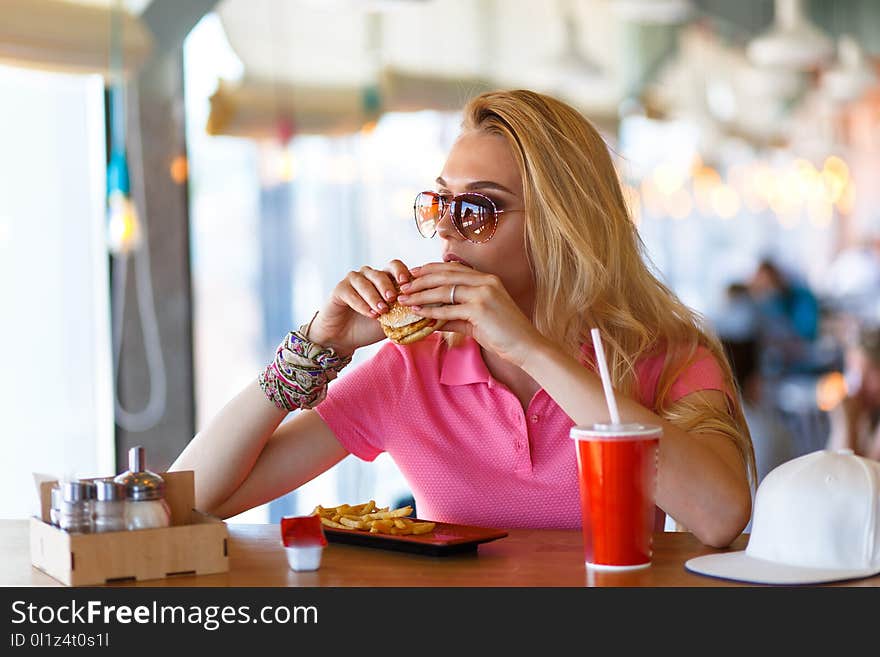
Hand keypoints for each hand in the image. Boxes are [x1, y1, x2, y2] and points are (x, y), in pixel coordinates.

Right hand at [307, 260, 414, 356]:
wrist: (346, 338)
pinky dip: (361, 303)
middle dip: (387, 286)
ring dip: (374, 296)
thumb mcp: (393, 321)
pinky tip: (369, 314)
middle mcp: (368, 276)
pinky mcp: (339, 289)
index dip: (401, 272)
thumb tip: (429, 312)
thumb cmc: (370, 327)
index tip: (406, 284)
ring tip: (381, 311)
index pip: (394, 266)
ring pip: (364, 281)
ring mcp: (353, 281)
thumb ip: (406, 313)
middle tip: (393, 299)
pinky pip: (350, 292)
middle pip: (380, 273)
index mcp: (384, 279)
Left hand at [396, 262, 541, 366]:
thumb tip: (433, 319)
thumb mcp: (477, 321)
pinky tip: (417, 313)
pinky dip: (431, 311)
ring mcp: (483, 294)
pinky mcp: (479, 309)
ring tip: (404, 299)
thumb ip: (456, 315)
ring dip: (421, 295)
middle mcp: (485, 281)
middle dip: (421, 280)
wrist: (526, 347)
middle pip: (445, 275)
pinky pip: (448, 309)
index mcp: (487, 279)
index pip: (453, 268)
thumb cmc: (504, 334)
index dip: (431, 269)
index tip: (413, 273)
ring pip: (444, 290)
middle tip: (403, 286)